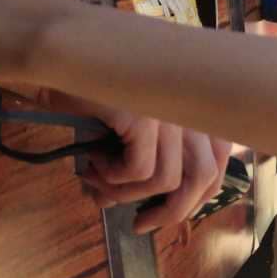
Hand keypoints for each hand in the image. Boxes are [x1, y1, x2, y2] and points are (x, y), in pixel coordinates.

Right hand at [44, 92, 231, 232]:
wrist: (56, 53)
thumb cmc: (91, 90)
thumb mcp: (131, 126)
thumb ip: (151, 159)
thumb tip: (150, 211)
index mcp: (196, 103)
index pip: (220, 159)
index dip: (198, 195)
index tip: (166, 213)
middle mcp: (190, 104)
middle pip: (202, 177)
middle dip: (172, 211)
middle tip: (140, 224)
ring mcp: (169, 108)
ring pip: (166, 180)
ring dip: (126, 195)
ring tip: (96, 181)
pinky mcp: (143, 115)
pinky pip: (138, 171)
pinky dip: (111, 179)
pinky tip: (91, 163)